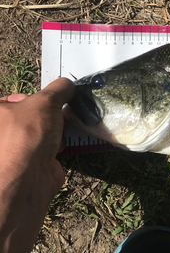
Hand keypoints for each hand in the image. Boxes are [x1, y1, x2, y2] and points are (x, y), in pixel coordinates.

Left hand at [0, 78, 74, 252]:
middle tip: (60, 113)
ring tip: (64, 127)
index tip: (47, 100)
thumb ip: (59, 89)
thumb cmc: (27, 134)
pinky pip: (45, 149)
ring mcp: (13, 152)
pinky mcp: (28, 166)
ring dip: (53, 130)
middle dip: (47, 115)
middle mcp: (1, 134)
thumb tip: (68, 85)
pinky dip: (56, 146)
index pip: (11, 101)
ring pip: (38, 134)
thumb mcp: (45, 101)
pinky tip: (63, 144)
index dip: (31, 98)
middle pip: (27, 117)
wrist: (27, 179)